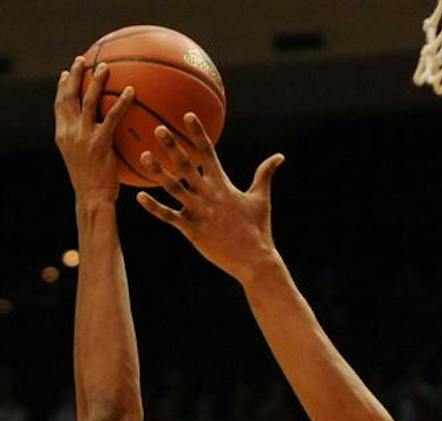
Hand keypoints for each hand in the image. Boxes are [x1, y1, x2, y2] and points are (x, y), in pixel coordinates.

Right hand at [54, 58, 133, 202]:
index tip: (66, 73)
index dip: (62, 87)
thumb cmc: (91, 184)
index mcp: (62, 135)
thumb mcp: (81, 161)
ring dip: (95, 81)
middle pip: (69, 96)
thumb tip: (96, 136)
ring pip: (88, 101)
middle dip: (75, 75)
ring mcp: (83, 136)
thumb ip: (84, 144)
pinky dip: (121, 102)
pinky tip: (131, 92)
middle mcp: (69, 131)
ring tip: (104, 67)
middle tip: (82, 59)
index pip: (59, 105)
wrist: (93, 198)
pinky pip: (112, 116)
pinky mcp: (100, 142)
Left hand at [135, 113, 283, 281]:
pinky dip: (154, 208)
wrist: (255, 260)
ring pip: (174, 188)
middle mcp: (209, 195)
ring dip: (158, 172)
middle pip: (187, 166)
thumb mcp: (261, 199)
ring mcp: (199, 212)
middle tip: (158, 128)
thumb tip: (280, 156)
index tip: (187, 115)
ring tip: (144, 156)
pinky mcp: (192, 230)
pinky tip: (139, 198)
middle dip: (172, 146)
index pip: (208, 153)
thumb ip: (265, 174)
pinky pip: (169, 217)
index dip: (197, 133)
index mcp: (223, 185)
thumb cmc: (258, 230)